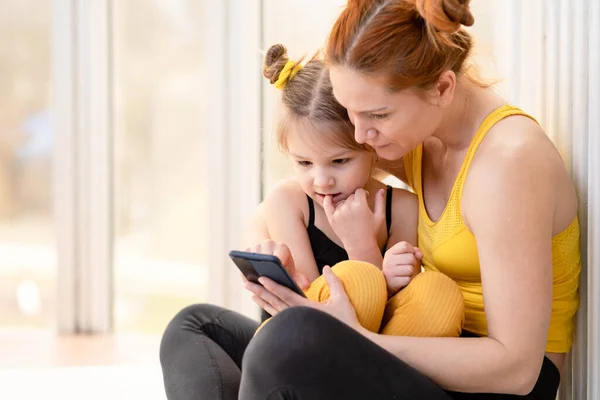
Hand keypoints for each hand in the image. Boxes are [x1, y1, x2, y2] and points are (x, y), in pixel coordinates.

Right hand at [245, 239, 308, 289]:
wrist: (270, 256)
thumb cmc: (283, 267)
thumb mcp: (291, 272)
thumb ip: (298, 279)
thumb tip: (305, 285)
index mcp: (282, 248)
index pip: (278, 258)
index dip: (275, 268)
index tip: (274, 278)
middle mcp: (268, 243)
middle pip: (263, 258)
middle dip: (262, 271)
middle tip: (262, 283)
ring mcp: (256, 246)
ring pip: (252, 259)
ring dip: (251, 271)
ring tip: (253, 285)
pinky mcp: (246, 250)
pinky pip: (243, 261)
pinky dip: (244, 270)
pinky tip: (246, 281)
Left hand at [245, 266, 361, 330]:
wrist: (345, 346)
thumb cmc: (345, 322)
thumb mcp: (341, 299)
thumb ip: (333, 281)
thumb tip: (327, 267)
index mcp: (306, 308)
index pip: (285, 295)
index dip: (272, 285)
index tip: (261, 278)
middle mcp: (297, 317)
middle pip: (274, 302)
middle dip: (260, 291)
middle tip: (247, 283)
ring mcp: (295, 325)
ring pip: (274, 311)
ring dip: (262, 301)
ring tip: (251, 293)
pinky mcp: (295, 330)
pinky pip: (278, 319)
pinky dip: (270, 310)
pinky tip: (264, 305)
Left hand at [323, 188, 385, 250]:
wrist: (360, 246)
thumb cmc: (372, 232)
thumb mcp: (380, 216)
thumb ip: (380, 201)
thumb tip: (381, 189)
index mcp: (361, 205)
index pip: (360, 191)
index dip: (364, 194)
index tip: (366, 198)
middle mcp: (348, 207)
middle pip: (351, 196)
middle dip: (356, 199)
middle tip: (359, 208)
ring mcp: (339, 213)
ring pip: (342, 201)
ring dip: (346, 203)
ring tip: (351, 213)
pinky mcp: (332, 218)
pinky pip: (327, 205)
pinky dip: (327, 200)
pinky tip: (328, 197)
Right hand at [383, 241, 421, 296]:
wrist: (388, 282)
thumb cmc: (399, 266)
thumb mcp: (404, 256)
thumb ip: (414, 252)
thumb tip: (420, 255)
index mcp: (390, 252)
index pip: (405, 245)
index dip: (411, 250)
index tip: (409, 255)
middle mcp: (388, 261)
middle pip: (410, 258)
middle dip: (413, 262)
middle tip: (407, 266)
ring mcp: (389, 272)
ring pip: (410, 269)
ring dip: (411, 272)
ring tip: (405, 273)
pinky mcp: (393, 282)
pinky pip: (408, 279)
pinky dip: (408, 280)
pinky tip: (402, 279)